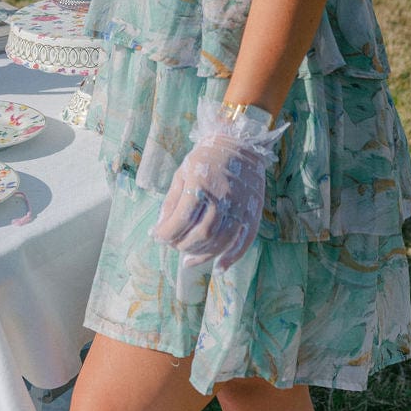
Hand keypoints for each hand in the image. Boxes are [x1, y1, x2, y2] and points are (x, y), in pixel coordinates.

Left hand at [152, 100, 286, 270]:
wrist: (241, 142)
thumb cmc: (207, 157)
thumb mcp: (183, 172)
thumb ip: (172, 202)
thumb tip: (159, 229)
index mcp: (201, 185)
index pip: (181, 221)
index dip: (166, 234)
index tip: (158, 237)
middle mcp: (222, 199)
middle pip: (200, 235)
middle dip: (182, 245)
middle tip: (173, 245)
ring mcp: (240, 208)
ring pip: (219, 242)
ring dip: (202, 255)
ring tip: (189, 258)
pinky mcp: (253, 214)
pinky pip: (243, 242)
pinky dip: (231, 258)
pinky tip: (218, 268)